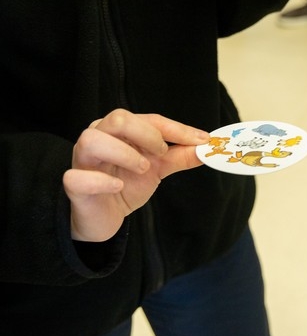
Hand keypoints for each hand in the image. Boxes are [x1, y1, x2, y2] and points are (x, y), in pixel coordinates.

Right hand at [63, 109, 208, 241]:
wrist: (104, 217)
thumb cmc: (125, 184)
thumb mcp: (157, 169)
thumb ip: (179, 157)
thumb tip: (205, 148)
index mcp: (119, 130)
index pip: (149, 119)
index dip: (177, 129)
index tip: (202, 140)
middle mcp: (98, 137)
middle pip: (119, 118)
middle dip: (147, 135)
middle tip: (161, 154)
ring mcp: (82, 160)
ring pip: (93, 139)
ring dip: (124, 154)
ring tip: (142, 170)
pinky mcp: (73, 184)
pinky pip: (78, 176)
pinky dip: (101, 180)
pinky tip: (118, 186)